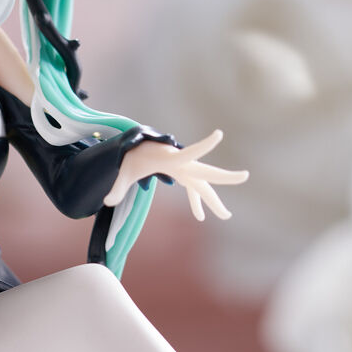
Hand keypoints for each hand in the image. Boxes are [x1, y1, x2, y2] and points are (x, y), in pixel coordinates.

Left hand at [105, 130, 247, 220]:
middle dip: (226, 177)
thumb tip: (106, 202)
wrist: (135, 149)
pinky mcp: (183, 175)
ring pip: (204, 186)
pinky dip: (196, 202)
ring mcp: (185, 171)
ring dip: (213, 201)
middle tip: (244, 175)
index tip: (218, 134)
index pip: (190, 152)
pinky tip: (199, 217)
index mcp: (171, 159)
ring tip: (225, 216)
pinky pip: (193, 190)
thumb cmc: (131, 157)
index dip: (204, 145)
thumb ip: (117, 186)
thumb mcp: (124, 171)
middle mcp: (183, 165)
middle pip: (207, 173)